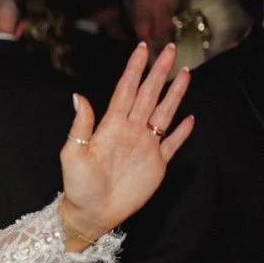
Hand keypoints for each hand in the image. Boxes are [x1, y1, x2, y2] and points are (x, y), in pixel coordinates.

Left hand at [59, 42, 193, 245]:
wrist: (91, 213)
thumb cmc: (77, 186)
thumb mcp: (73, 154)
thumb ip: (81, 125)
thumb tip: (79, 96)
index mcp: (111, 126)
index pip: (126, 90)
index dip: (134, 70)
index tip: (142, 49)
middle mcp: (130, 131)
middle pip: (148, 95)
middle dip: (159, 72)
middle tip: (170, 50)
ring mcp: (145, 146)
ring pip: (164, 113)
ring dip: (174, 94)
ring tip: (185, 74)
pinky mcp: (156, 165)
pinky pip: (172, 144)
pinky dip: (182, 132)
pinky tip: (190, 118)